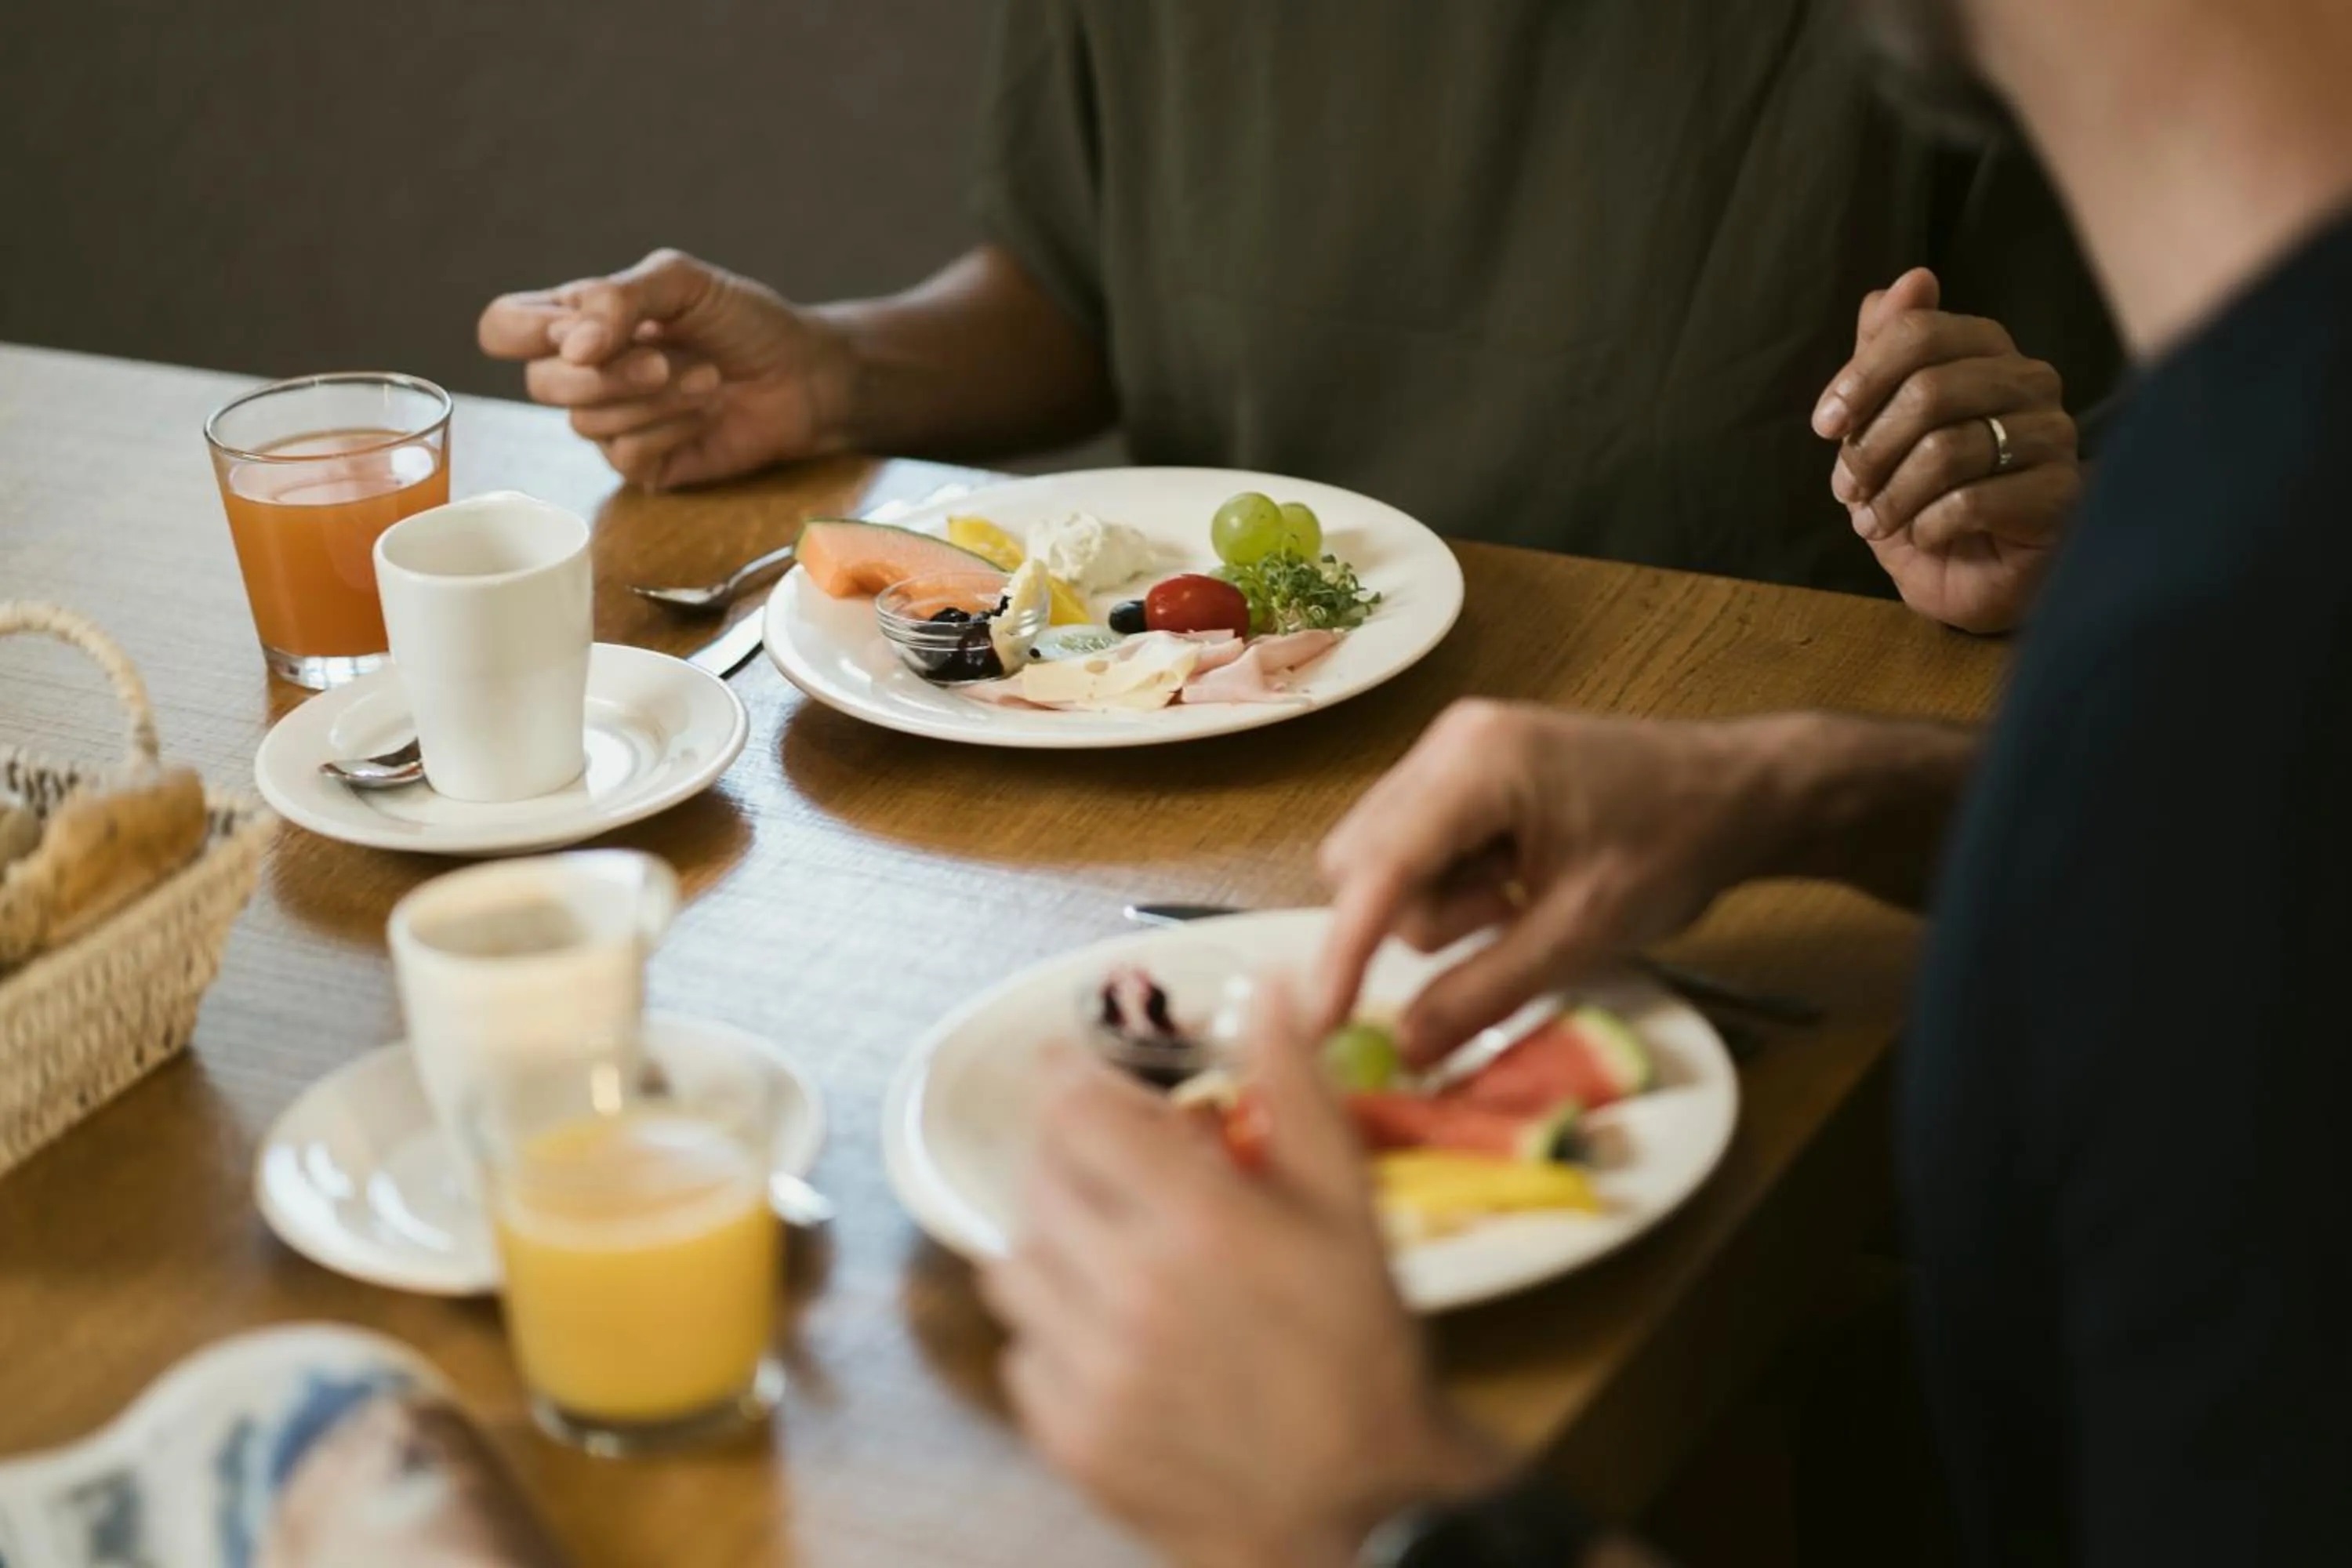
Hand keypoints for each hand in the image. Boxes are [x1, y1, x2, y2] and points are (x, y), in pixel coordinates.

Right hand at [477, 249, 853, 489]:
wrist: (805, 374)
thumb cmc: (745, 321)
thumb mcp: (683, 282)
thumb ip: (621, 297)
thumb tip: (572, 345)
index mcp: (579, 317)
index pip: (504, 327)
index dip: (530, 334)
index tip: (585, 335)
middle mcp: (585, 371)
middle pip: (539, 384)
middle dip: (608, 375)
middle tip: (665, 362)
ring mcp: (613, 420)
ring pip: (585, 423)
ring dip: (654, 401)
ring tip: (707, 380)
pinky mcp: (644, 464)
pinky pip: (625, 457)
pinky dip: (670, 432)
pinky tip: (705, 416)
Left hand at [979, 984, 1509, 1567]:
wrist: (1362, 1511)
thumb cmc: (1363, 1347)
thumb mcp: (1350, 1205)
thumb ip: (1299, 1088)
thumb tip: (1267, 988)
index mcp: (1199, 1220)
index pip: (1078, 1113)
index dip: (1065, 1079)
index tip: (1067, 1071)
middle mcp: (1126, 1289)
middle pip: (1037, 1181)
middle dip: (1065, 1158)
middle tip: (1107, 1165)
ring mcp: (1090, 1372)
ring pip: (1012, 1267)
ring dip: (1050, 1243)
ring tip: (1109, 1252)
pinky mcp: (1070, 1441)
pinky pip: (1020, 1356)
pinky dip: (1051, 1334)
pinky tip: (1110, 1336)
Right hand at [1316, 703, 1785, 1060]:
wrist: (1736, 792)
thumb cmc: (1672, 847)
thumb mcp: (1581, 934)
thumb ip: (1484, 991)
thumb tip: (1405, 1048)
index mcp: (1476, 765)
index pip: (1380, 869)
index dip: (1343, 950)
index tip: (1318, 1024)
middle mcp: (1447, 745)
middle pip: (1363, 862)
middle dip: (1417, 920)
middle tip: (1506, 926)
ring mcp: (1451, 755)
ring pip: (1385, 863)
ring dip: (1445, 909)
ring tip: (1526, 902)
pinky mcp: (1462, 777)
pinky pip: (1416, 852)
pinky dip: (1455, 890)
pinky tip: (1517, 887)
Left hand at [1813, 268, 2080, 633]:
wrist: (1969, 575)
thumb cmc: (1924, 494)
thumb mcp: (1884, 423)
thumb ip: (1886, 352)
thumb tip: (1907, 281)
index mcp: (1988, 351)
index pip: (1919, 332)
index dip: (1860, 378)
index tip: (1825, 426)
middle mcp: (2031, 382)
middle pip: (1930, 390)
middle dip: (1870, 448)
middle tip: (1847, 490)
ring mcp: (2054, 436)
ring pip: (1948, 450)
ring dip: (1892, 495)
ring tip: (1875, 521)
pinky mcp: (2061, 495)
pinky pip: (1972, 501)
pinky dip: (1927, 526)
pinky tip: (1923, 536)